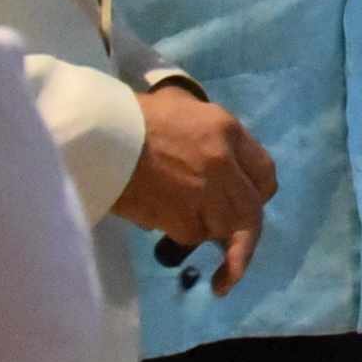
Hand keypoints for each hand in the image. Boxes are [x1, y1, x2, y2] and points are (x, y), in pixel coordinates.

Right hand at [115, 85, 274, 294]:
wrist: (96, 138)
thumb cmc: (132, 117)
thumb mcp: (182, 107)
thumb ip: (209, 135)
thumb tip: (219, 164)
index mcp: (227, 130)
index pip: (265, 172)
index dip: (258, 192)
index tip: (251, 204)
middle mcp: (225, 165)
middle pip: (252, 211)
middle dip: (246, 235)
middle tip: (235, 254)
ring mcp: (206, 195)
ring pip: (224, 227)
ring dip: (208, 230)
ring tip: (184, 224)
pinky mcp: (183, 220)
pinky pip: (193, 235)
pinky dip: (181, 233)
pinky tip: (160, 219)